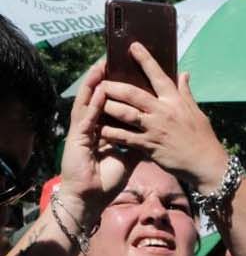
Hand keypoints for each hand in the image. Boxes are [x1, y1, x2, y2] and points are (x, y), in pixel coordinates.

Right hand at [57, 59, 137, 219]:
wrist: (92, 196)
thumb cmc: (108, 178)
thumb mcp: (130, 156)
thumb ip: (142, 140)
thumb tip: (158, 130)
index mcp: (105, 127)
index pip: (112, 102)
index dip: (119, 87)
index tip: (129, 70)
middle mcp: (93, 125)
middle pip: (100, 96)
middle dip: (106, 78)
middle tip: (113, 58)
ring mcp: (84, 130)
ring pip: (89, 101)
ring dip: (95, 83)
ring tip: (103, 65)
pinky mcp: (78, 138)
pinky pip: (86, 117)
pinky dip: (93, 104)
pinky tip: (100, 92)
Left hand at [97, 43, 229, 191]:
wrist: (206, 164)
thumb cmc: (202, 138)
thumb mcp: (196, 112)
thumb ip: (186, 93)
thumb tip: (184, 74)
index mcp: (175, 101)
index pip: (158, 76)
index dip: (145, 60)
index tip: (133, 46)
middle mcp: (163, 112)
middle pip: (133, 94)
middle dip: (114, 86)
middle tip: (100, 81)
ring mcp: (154, 129)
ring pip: (125, 114)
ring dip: (107, 107)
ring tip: (95, 102)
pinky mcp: (148, 146)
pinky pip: (124, 137)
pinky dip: (111, 132)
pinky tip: (99, 128)